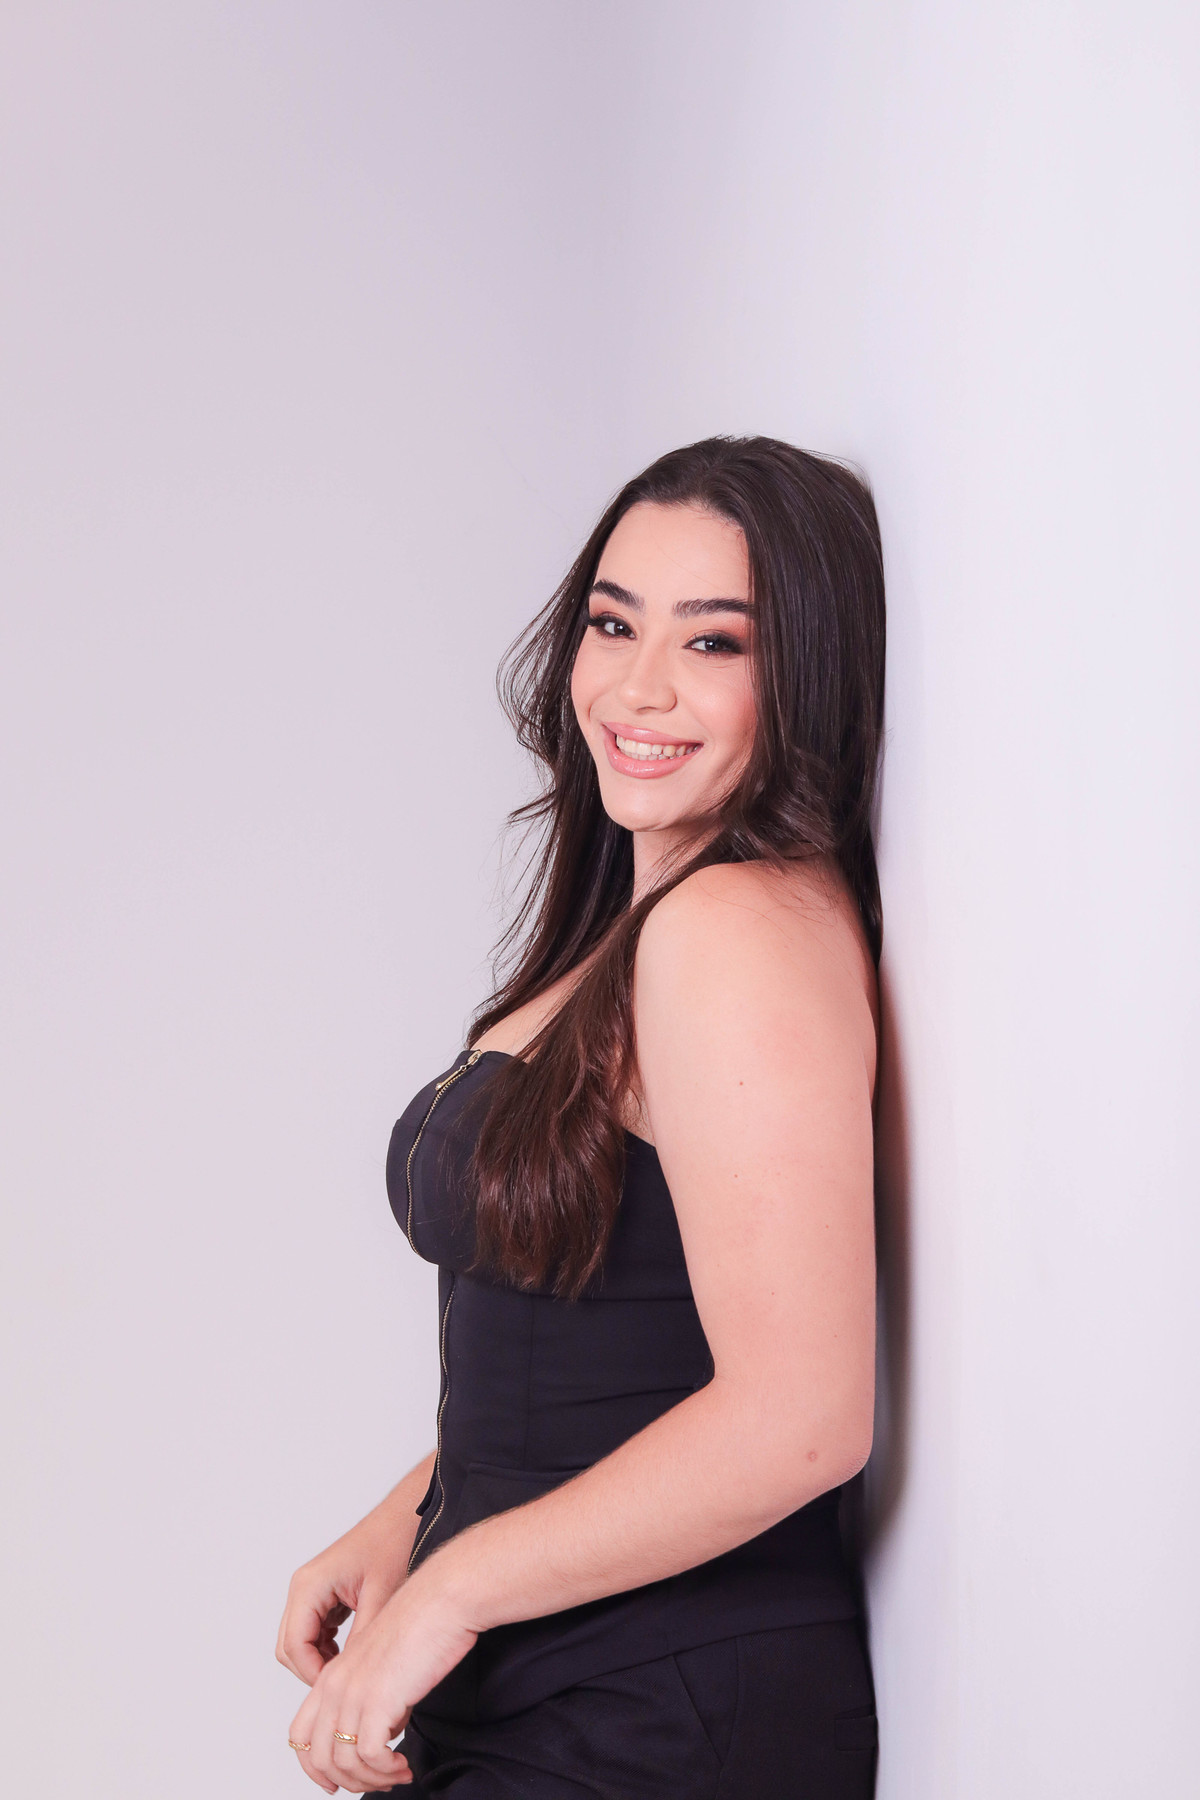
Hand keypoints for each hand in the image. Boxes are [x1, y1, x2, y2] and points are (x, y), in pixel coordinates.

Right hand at [276, 1509, 415, 1688]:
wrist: (409, 1514)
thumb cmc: (397, 1543)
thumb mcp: (382, 1598)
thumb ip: (361, 1641)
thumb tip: (355, 1684)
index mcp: (310, 1585)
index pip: (294, 1647)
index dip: (314, 1676)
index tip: (340, 1692)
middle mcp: (304, 1587)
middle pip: (290, 1648)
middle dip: (313, 1671)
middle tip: (346, 1688)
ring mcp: (313, 1590)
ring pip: (301, 1641)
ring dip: (321, 1661)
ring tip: (353, 1673)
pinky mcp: (326, 1593)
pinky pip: (316, 1631)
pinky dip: (329, 1648)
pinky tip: (355, 1653)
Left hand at [288, 1566, 477, 1792]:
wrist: (442, 1602)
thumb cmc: (422, 1627)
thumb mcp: (384, 1666)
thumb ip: (374, 1699)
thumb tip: (381, 1735)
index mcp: (332, 1675)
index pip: (300, 1734)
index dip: (314, 1767)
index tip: (338, 1782)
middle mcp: (336, 1686)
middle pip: (316, 1757)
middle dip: (346, 1781)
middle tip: (378, 1782)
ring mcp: (354, 1693)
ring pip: (342, 1764)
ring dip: (371, 1780)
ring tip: (396, 1775)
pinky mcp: (378, 1701)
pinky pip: (369, 1757)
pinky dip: (386, 1771)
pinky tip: (404, 1766)